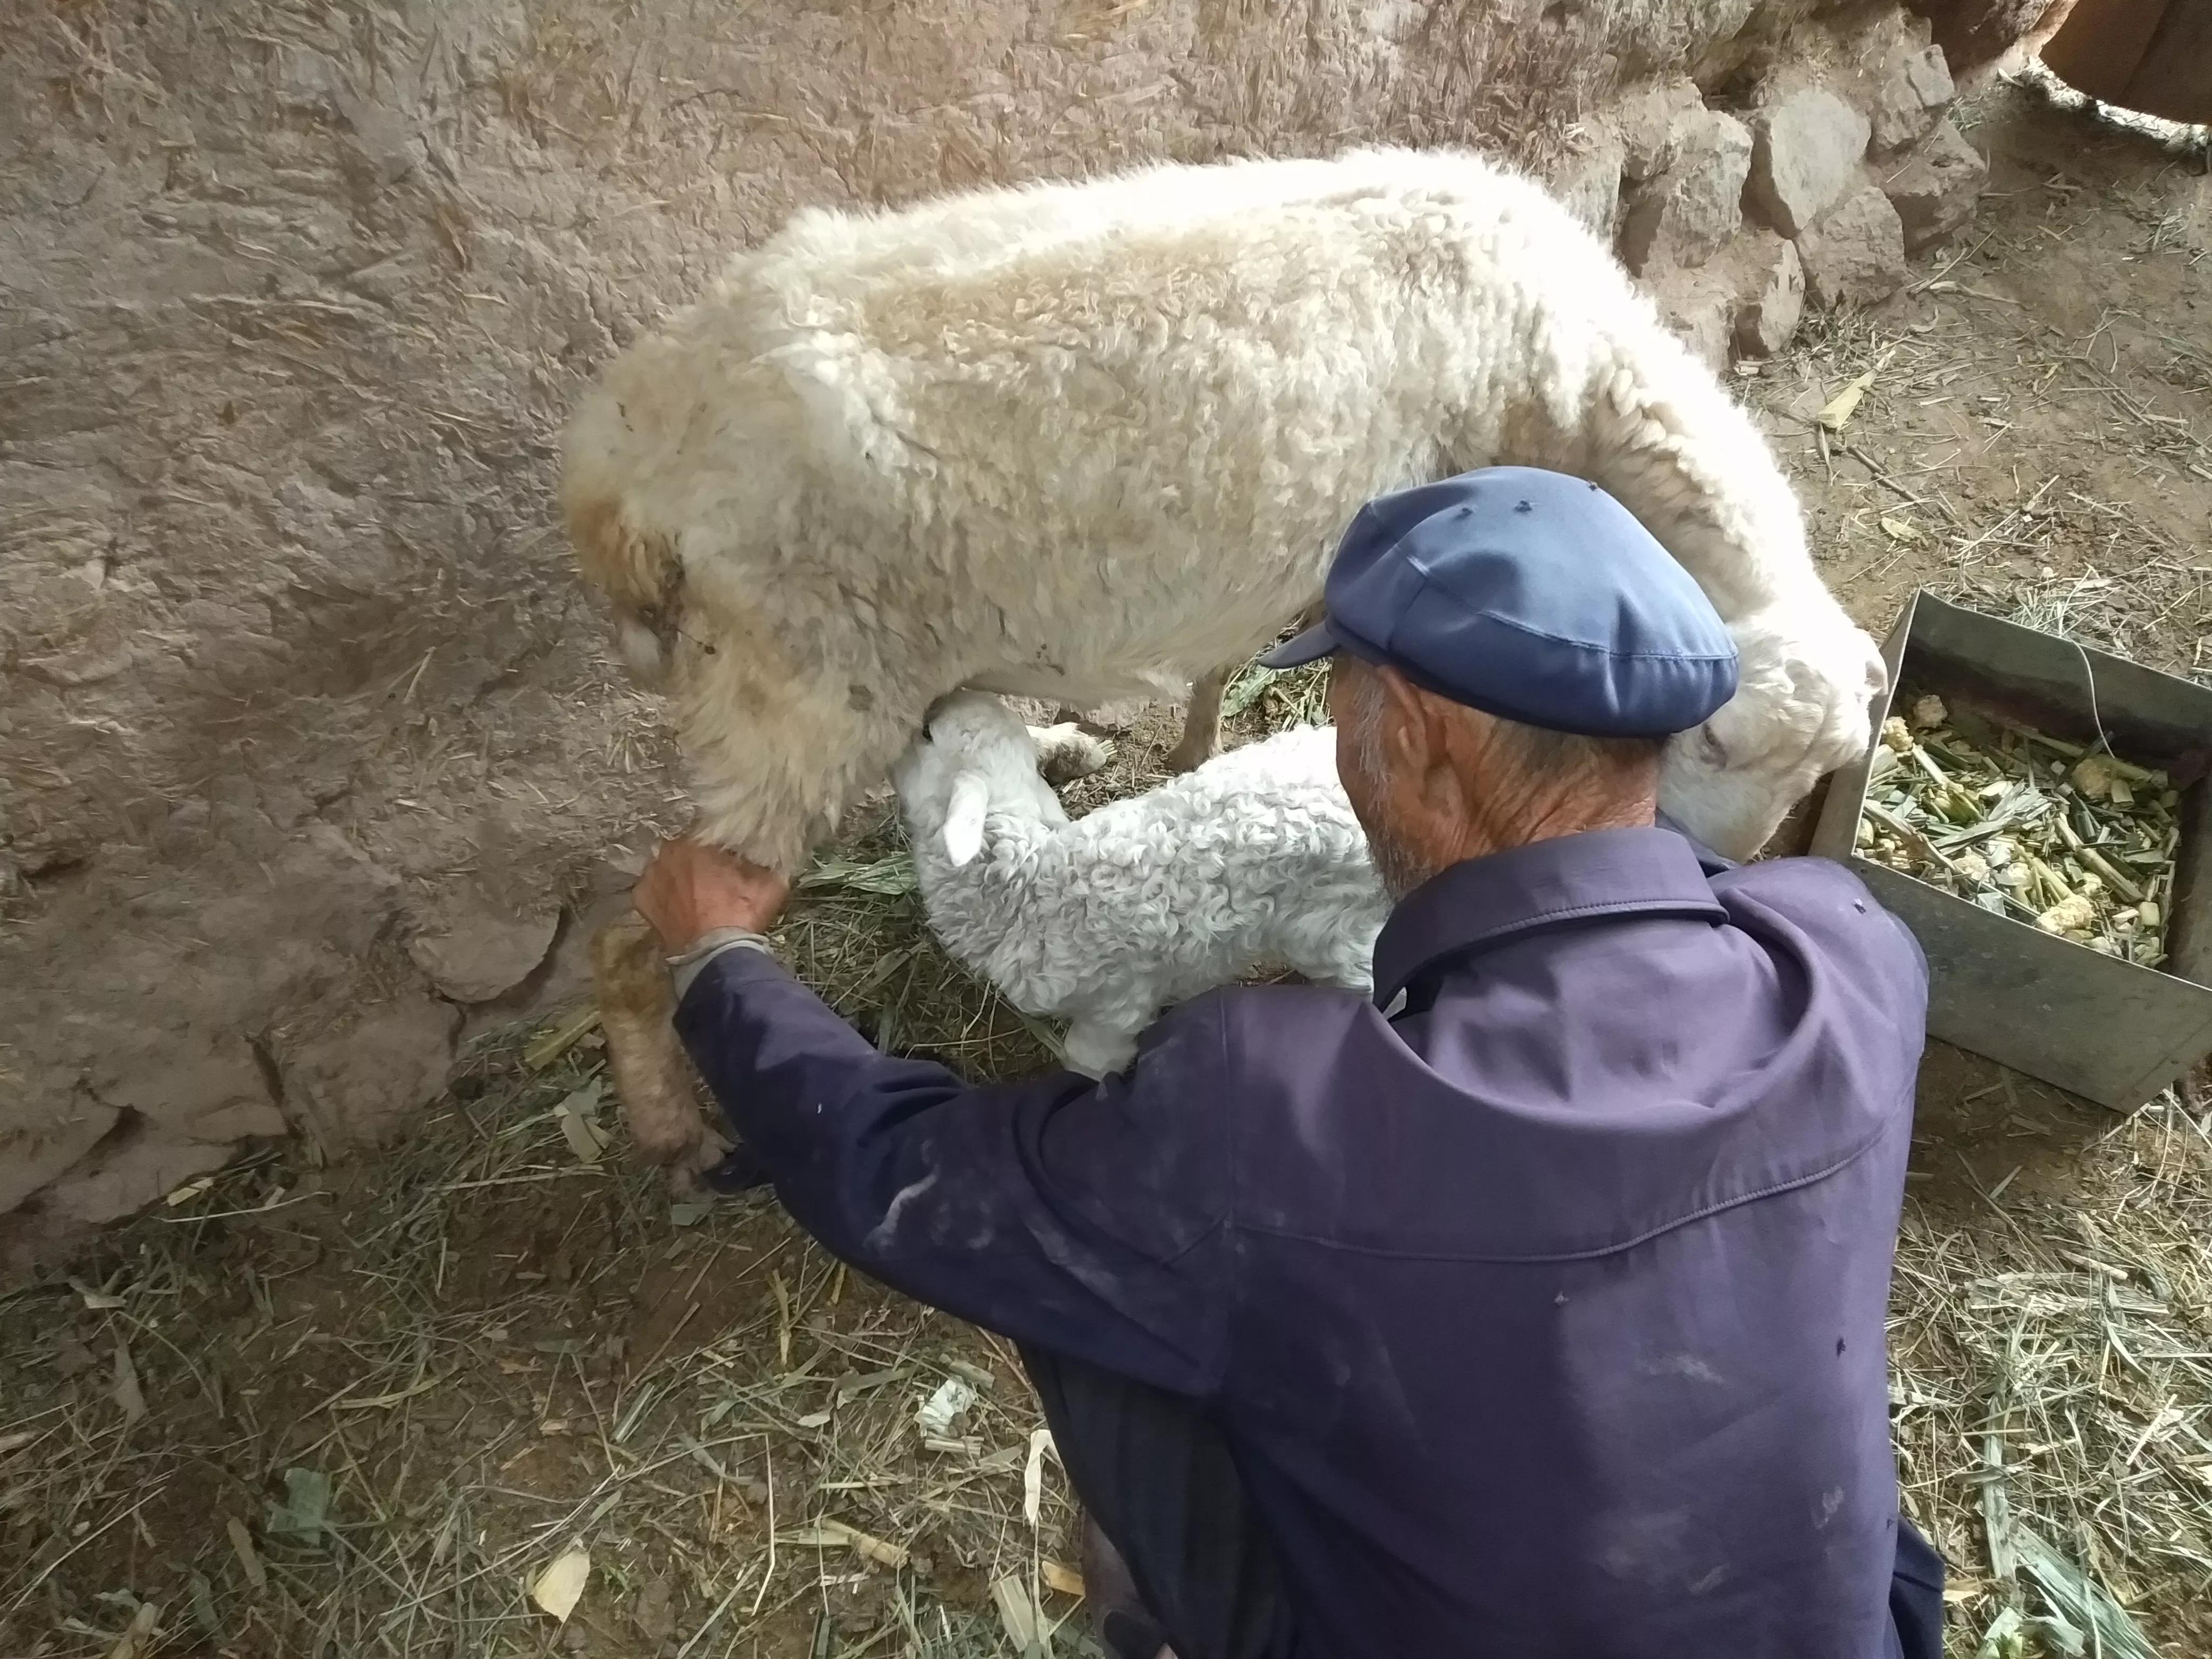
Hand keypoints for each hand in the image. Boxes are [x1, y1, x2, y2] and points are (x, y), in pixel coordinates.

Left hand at [632, 838, 791, 952]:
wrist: (714, 953)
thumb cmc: (742, 912)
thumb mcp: (769, 882)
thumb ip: (762, 862)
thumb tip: (761, 855)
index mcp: (699, 839)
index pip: (707, 834)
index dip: (716, 848)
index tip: (724, 861)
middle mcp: (668, 851)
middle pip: (682, 850)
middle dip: (693, 862)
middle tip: (709, 880)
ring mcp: (650, 875)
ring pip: (665, 869)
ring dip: (676, 878)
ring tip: (692, 897)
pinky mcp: (640, 899)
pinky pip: (652, 891)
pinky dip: (662, 898)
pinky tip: (676, 909)